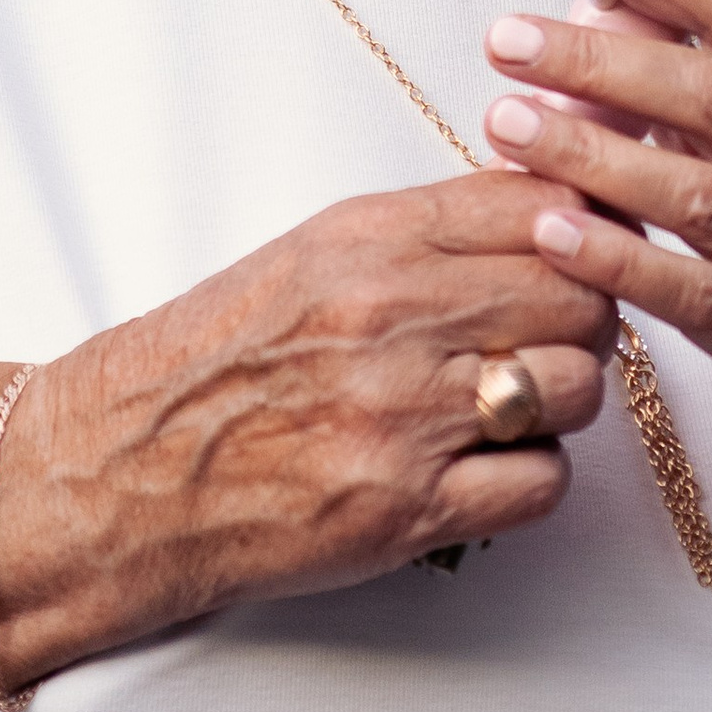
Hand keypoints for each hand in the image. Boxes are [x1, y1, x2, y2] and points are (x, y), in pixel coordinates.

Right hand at [0, 174, 617, 667]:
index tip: (581, 250)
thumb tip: (549, 204)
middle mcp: (395, 315)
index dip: (583, 229)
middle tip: (546, 337)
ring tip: (507, 407)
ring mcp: (406, 413)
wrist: (128, 467)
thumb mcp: (314, 253)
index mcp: (371, 238)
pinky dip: (528, 479)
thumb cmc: (222, 358)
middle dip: (580, 318)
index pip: (544, 204)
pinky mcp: (409, 508)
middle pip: (580, 295)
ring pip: (576, 387)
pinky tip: (482, 469)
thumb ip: (428, 229)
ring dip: (559, 401)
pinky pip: (544, 483)